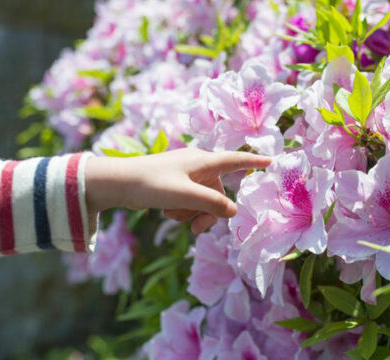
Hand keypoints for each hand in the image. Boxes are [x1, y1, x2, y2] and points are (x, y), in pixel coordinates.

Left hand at [85, 148, 270, 232]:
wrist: (116, 183)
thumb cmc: (151, 184)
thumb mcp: (185, 196)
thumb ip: (212, 204)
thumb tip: (233, 212)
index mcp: (203, 161)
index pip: (236, 160)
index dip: (255, 162)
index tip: (274, 161)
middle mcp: (197, 166)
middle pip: (218, 191)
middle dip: (210, 211)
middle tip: (197, 229)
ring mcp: (185, 175)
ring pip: (203, 199)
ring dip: (193, 212)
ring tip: (175, 217)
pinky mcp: (174, 184)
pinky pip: (189, 200)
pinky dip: (182, 209)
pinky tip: (167, 213)